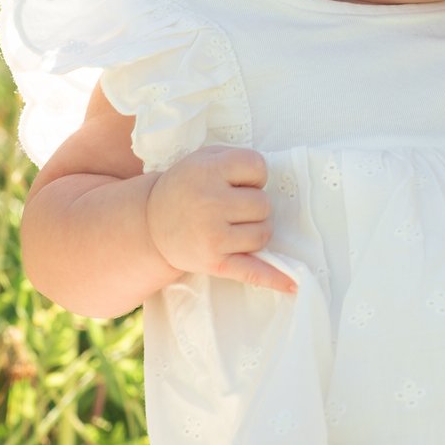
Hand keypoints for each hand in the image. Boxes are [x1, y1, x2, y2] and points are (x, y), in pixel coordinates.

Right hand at [147, 145, 294, 293]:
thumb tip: (276, 181)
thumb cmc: (185, 188)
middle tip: (230, 207)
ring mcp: (213, 236)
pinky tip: (293, 285)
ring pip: (264, 233)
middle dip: (254, 205)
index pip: (258, 166)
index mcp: (208, 171)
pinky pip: (253, 271)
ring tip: (231, 226)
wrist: (151, 224)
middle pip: (264, 204)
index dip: (253, 175)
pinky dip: (274, 279)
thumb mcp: (202, 159)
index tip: (237, 182)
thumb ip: (236, 159)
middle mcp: (210, 202)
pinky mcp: (215, 262)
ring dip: (255, 230)